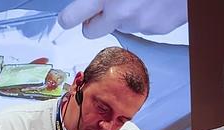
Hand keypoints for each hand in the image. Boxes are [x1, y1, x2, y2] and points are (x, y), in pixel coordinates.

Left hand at [58, 0, 187, 38]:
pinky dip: (143, 17)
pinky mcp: (156, 30)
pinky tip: (154, 1)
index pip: (73, 16)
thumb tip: (90, 1)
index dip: (68, 18)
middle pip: (90, 32)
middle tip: (99, 10)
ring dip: (121, 16)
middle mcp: (119, 12)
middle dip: (92, 22)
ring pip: (118, 27)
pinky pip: (141, 28)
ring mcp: (139, 24)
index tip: (68, 18)